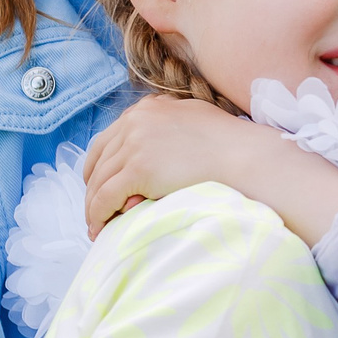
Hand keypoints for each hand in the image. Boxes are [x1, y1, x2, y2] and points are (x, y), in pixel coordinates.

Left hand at [78, 97, 309, 236]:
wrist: (244, 157)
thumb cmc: (230, 146)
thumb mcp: (192, 120)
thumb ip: (168, 126)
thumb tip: (156, 148)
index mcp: (147, 108)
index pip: (108, 139)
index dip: (99, 166)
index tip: (99, 185)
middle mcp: (135, 120)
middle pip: (99, 159)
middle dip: (93, 187)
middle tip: (94, 209)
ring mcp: (135, 143)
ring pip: (99, 181)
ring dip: (93, 206)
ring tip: (96, 226)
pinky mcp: (138, 168)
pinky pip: (105, 197)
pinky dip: (98, 215)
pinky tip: (100, 228)